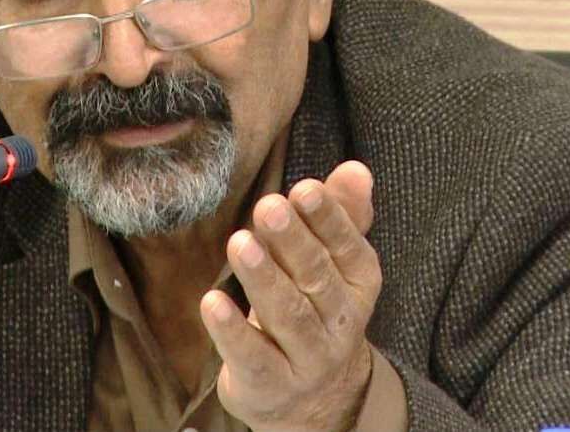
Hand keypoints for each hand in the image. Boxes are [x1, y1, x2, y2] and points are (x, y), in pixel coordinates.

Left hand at [199, 160, 381, 431]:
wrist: (317, 400)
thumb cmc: (316, 309)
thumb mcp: (333, 265)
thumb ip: (342, 214)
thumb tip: (356, 169)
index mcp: (359, 285)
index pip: (348, 248)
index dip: (328, 219)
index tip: (303, 188)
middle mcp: (340, 323)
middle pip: (316, 278)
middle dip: (292, 241)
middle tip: (268, 206)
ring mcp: (307, 359)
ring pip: (287, 315)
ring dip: (263, 278)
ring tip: (239, 243)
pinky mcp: (269, 384)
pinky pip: (252, 356)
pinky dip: (232, 331)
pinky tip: (211, 301)